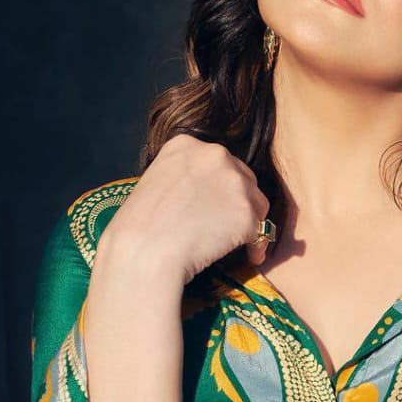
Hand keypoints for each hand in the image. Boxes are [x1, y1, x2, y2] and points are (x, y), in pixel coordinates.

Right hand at [100, 132, 275, 284]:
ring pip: (257, 204)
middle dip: (238, 201)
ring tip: (239, 244)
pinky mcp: (247, 212)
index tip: (214, 204)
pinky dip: (256, 246)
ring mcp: (235, 183)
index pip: (218, 162)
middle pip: (243, 179)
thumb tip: (204, 195)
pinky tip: (249, 257)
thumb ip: (184, 178)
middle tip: (228, 225)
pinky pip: (262, 232)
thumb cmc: (140, 225)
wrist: (144, 249)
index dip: (219, 186)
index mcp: (187, 144)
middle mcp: (215, 155)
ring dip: (249, 222)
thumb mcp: (156, 181)